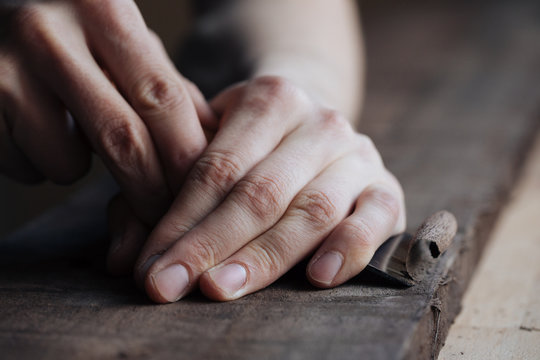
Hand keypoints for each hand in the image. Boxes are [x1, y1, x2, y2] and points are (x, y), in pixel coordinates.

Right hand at [0, 0, 215, 223]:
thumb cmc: (74, 43)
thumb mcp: (124, 49)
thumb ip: (169, 91)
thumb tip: (212, 150)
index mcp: (105, 10)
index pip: (164, 99)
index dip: (185, 157)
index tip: (198, 195)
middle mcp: (51, 30)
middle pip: (123, 137)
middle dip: (149, 190)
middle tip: (160, 216)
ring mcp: (4, 66)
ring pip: (68, 162)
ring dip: (81, 169)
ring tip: (73, 138)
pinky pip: (28, 166)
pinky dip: (43, 166)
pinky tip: (35, 131)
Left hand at [120, 76, 405, 301]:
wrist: (314, 128)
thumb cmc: (251, 148)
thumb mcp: (203, 149)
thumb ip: (157, 196)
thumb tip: (123, 258)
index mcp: (270, 99)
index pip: (217, 168)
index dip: (180, 221)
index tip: (150, 269)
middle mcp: (320, 122)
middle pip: (260, 192)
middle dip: (211, 244)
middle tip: (171, 287)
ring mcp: (358, 155)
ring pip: (311, 210)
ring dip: (265, 256)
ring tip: (222, 288)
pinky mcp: (387, 188)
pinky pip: (375, 220)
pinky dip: (348, 248)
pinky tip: (317, 278)